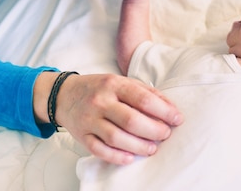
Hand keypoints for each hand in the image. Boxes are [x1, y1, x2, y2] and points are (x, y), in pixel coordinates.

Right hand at [54, 73, 182, 164]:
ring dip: (138, 146)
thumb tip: (170, 108)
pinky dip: (116, 156)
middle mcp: (101, 101)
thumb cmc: (99, 89)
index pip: (143, 99)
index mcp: (114, 84)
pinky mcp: (81, 135)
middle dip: (154, 130)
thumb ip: (146, 92)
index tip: (177, 119)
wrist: (64, 95)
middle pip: (131, 120)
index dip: (164, 111)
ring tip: (152, 148)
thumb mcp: (121, 82)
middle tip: (165, 135)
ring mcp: (89, 119)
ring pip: (116, 137)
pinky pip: (99, 149)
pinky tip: (130, 157)